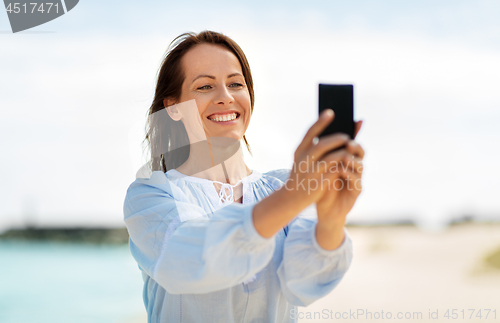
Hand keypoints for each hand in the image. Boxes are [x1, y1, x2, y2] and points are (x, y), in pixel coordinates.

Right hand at [282, 109, 351, 210]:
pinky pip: (335, 172)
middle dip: (337, 139)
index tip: (331, 112)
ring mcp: (311, 172)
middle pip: (322, 145)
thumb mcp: (303, 158)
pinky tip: (349, 162)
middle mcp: (303, 160)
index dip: (320, 122)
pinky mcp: (319, 183)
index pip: (310, 133)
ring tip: (350, 149)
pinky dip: (343, 165)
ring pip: (331, 159)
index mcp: (299, 151)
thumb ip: (314, 146)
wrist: (292, 197)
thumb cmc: (302, 173)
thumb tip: (330, 132)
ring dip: (343, 152)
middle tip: (347, 136)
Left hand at [315, 120, 364, 249]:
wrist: (323, 209)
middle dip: (355, 146)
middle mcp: (354, 168)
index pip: (353, 143)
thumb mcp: (320, 168)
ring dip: (352, 160)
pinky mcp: (356, 192)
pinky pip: (357, 182)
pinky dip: (350, 175)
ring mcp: (356, 180)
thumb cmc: (321, 187)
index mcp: (346, 160)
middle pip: (360, 153)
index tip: (355, 121)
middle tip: (348, 142)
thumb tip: (317, 132)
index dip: (355, 132)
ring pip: (360, 166)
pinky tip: (342, 170)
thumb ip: (321, 153)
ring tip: (344, 155)